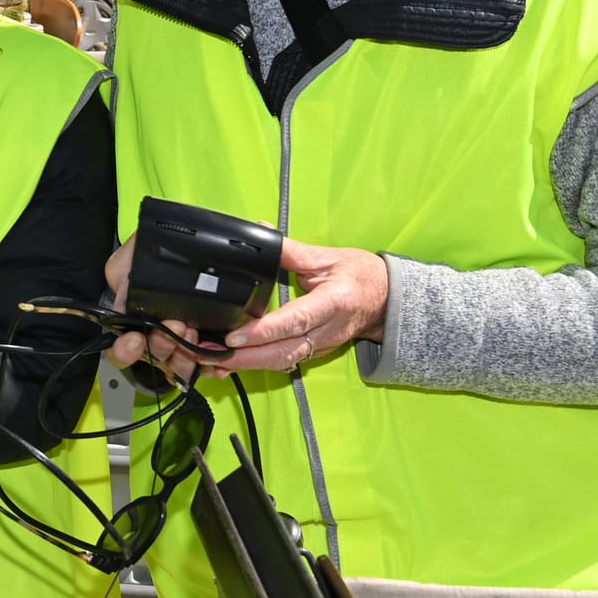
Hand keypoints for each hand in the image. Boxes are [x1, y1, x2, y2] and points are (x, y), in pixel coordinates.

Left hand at [105, 232, 387, 379]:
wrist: (388, 299)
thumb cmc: (361, 275)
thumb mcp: (327, 257)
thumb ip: (290, 250)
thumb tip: (259, 232)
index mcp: (334, 303)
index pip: (295, 321)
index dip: (263, 331)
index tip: (234, 336)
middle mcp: (327, 330)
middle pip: (283, 351)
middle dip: (245, 357)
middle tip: (209, 354)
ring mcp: (321, 345)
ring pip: (281, 362)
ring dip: (246, 365)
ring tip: (211, 360)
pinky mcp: (314, 351)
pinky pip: (283, 362)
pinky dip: (256, 365)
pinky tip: (229, 364)